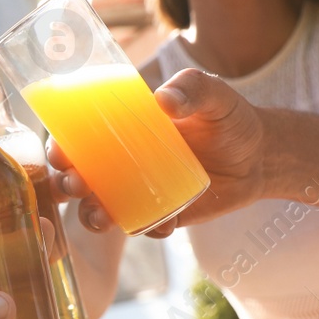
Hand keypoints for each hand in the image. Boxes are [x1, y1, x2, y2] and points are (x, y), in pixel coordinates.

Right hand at [51, 68, 267, 236]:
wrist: (260, 156)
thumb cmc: (229, 118)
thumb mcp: (213, 95)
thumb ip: (192, 88)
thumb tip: (164, 101)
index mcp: (122, 130)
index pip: (78, 138)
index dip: (60, 147)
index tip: (58, 152)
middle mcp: (122, 163)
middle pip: (79, 177)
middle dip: (66, 185)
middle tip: (76, 185)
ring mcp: (139, 192)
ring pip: (101, 208)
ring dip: (92, 216)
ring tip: (101, 218)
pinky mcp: (162, 216)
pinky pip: (143, 227)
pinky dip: (145, 229)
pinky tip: (160, 226)